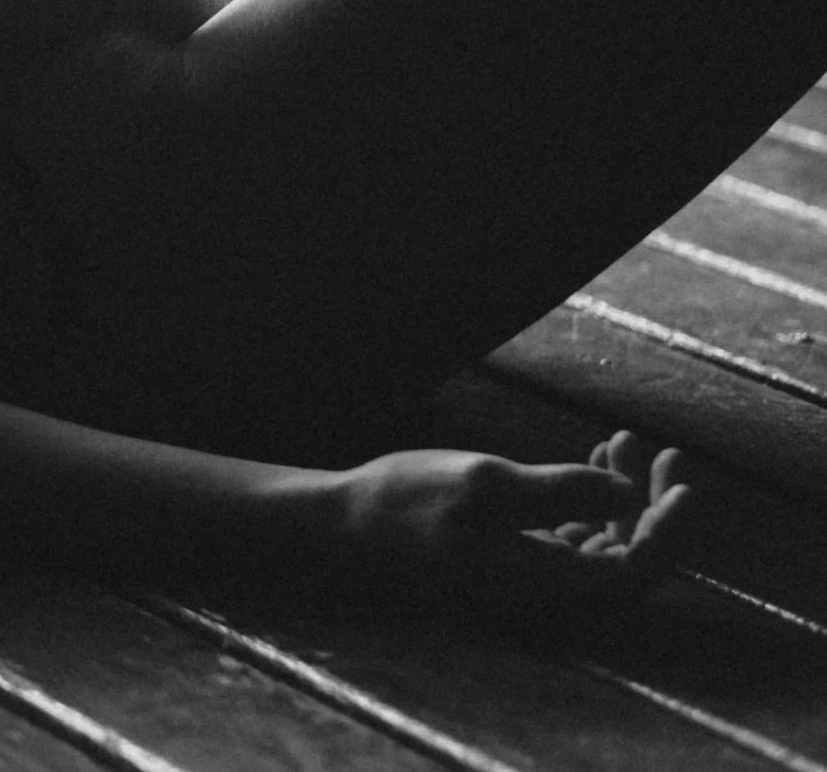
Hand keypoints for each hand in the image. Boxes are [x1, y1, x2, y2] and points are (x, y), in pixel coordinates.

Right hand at [332, 431, 690, 601]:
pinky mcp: (515, 556)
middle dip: (656, 507)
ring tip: (626, 441)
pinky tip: (595, 458)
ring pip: (607, 545)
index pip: (637, 571)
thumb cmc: (407, 501)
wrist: (346, 524)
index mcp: (545, 582)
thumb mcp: (484, 483)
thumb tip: (626, 493)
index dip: (671, 532)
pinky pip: (577, 537)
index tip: (683, 483)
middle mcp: (547, 589)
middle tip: (669, 455)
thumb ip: (559, 490)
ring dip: (627, 496)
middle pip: (632, 561)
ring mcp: (532, 574)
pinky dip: (594, 500)